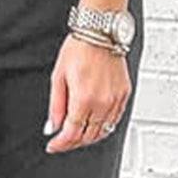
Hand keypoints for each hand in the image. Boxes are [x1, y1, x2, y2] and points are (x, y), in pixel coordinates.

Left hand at [44, 33, 131, 153]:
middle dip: (73, 143)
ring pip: (103, 132)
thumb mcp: (58, 77)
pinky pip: (115, 120)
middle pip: (87, 136)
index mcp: (83, 99)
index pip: (71, 134)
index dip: (60, 144)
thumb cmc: (79, 48)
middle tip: (62, 141)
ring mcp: (115, 100)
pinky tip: (94, 124)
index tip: (53, 146)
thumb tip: (52, 126)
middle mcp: (102, 103)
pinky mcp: (124, 94)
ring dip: (88, 137)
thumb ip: (56, 105)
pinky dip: (103, 127)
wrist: (101, 32)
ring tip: (76, 134)